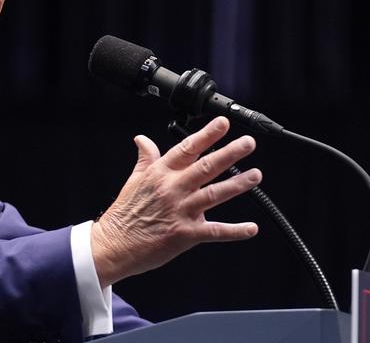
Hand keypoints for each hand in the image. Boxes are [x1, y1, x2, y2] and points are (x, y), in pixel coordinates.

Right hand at [90, 116, 261, 287]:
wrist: (114, 245)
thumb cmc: (124, 214)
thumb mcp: (134, 180)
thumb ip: (145, 158)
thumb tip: (142, 139)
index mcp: (160, 173)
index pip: (187, 148)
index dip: (207, 135)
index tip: (223, 124)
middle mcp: (172, 189)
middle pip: (206, 167)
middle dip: (230, 153)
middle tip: (248, 143)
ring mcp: (180, 211)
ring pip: (215, 194)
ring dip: (238, 184)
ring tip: (255, 175)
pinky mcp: (185, 234)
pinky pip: (215, 231)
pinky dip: (235, 231)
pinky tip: (251, 228)